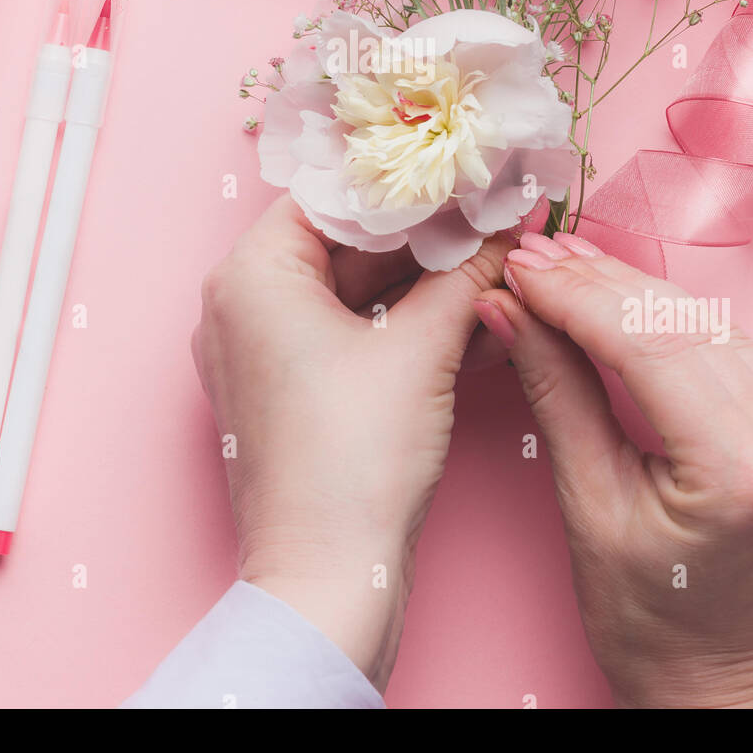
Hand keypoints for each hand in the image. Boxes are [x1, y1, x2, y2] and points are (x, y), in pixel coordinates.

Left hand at [192, 196, 537, 691]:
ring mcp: (262, 353)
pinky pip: (350, 335)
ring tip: (495, 259)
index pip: (332, 193)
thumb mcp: (423, 349)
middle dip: (426, 232)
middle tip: (493, 210)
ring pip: (353, 290)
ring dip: (424, 279)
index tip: (465, 169)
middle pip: (344, 241)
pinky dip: (405, 324)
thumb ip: (469, 271)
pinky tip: (473, 316)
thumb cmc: (355, 461)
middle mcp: (242, 305)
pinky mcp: (289, 393)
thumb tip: (510, 220)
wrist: (327, 583)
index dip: (405, 180)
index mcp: (251, 275)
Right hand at [473, 232, 752, 708]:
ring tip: (565, 266)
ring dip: (634, 292)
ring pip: (712, 326)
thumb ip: (555, 392)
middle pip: (685, 325)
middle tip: (534, 256)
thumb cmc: (647, 619)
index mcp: (741, 475)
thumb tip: (509, 310)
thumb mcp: (587, 506)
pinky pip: (735, 349)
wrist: (719, 682)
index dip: (578, 298)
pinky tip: (622, 298)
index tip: (522, 269)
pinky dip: (672, 320)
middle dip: (601, 284)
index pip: (650, 347)